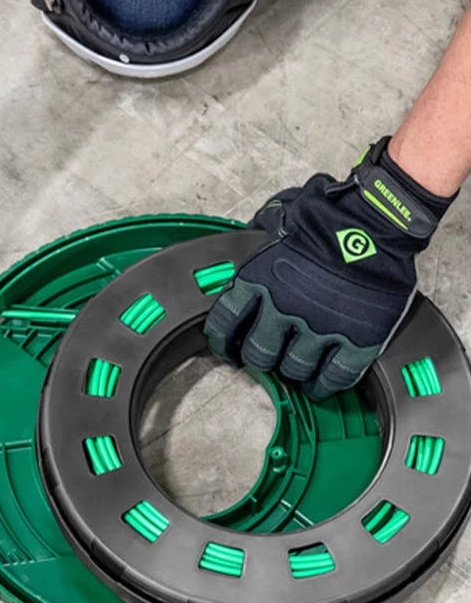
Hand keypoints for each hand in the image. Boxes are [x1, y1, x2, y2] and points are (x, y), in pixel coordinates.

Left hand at [205, 138, 453, 400]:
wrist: (378, 219)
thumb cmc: (328, 216)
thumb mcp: (279, 221)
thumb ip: (259, 240)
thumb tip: (246, 241)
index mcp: (257, 282)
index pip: (224, 324)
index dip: (223, 342)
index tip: (228, 349)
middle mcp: (283, 310)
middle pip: (259, 354)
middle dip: (260, 358)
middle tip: (268, 356)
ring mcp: (320, 327)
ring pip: (294, 368)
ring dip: (292, 371)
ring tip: (296, 368)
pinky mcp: (357, 338)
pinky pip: (335, 376)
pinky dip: (325, 385)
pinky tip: (321, 385)